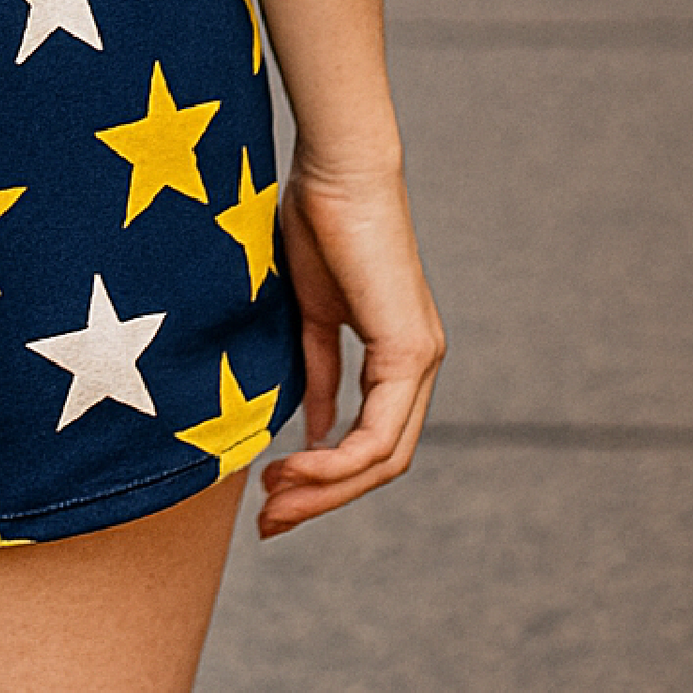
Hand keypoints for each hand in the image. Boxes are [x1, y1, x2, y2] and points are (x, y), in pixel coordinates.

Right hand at [258, 160, 443, 536]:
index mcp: (399, 354)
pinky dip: (336, 461)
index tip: (274, 494)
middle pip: (383, 463)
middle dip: (324, 500)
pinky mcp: (408, 350)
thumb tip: (319, 428)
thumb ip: (320, 371)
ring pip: (383, 459)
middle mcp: (420, 364)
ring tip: (274, 502)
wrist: (335, 169)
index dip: (328, 477)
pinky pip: (377, 433)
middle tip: (272, 523)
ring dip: (326, 490)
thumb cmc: (317, 220)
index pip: (374, 441)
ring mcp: (420, 359)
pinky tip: (296, 466)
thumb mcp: (311, 313)